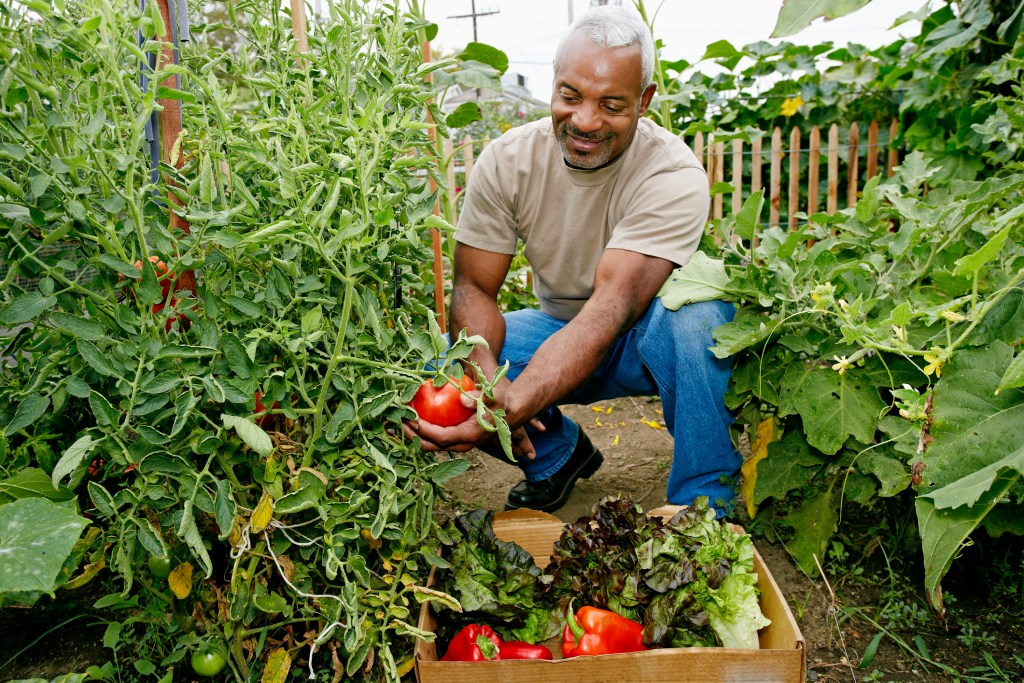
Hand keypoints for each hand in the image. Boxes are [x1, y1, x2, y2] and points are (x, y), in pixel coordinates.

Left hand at [403, 384, 544, 459]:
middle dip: (412, 436)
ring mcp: (458, 442)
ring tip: (398, 422)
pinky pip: (435, 438)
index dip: (423, 430)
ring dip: (413, 436)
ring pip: (431, 445)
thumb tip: (462, 399)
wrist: (511, 410)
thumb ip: (479, 398)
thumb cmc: (501, 402)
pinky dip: (421, 431)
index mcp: (468, 436)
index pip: (440, 437)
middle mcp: (461, 444)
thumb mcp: (493, 396)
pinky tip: (411, 418)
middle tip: (396, 422)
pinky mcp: (456, 437)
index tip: (410, 418)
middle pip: (431, 446)